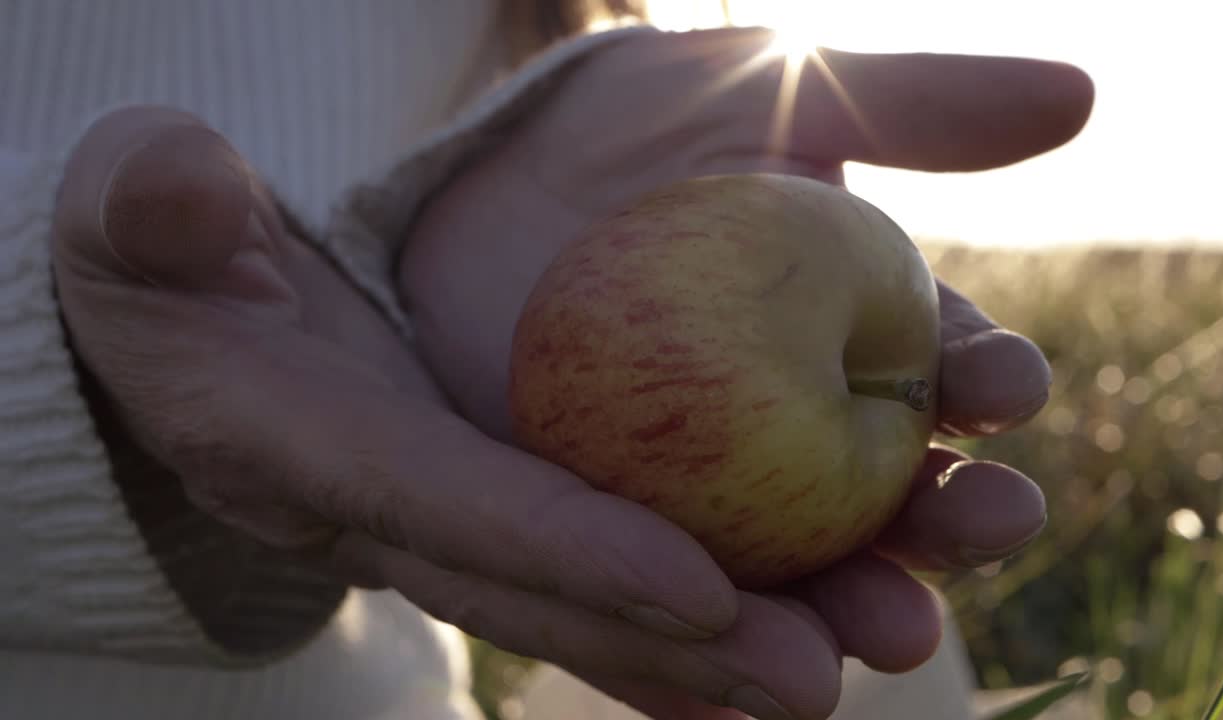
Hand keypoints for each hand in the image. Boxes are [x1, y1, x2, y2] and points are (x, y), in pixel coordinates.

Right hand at [52, 107, 837, 719]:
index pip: (448, 504)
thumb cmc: (148, 267)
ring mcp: (429, 525)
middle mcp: (376, 513)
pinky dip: (649, 630)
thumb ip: (151, 207)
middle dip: (672, 642)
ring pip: (571, 599)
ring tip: (826, 676)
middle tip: (816, 681)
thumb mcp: (130, 213)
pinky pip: (568, 578)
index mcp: (301, 442)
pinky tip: (744, 667)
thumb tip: (182, 198)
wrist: (166, 343)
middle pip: (539, 588)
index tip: (701, 586)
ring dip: (696, 652)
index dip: (566, 549)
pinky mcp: (465, 513)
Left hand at [400, 27, 1091, 717]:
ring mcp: (706, 502)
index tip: (1007, 382)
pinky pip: (645, 619)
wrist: (481, 173)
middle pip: (885, 505)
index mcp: (859, 342)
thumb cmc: (634, 124)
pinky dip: (680, 664)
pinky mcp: (603, 544)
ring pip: (781, 584)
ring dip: (819, 626)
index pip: (945, 372)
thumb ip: (913, 105)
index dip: (988, 380)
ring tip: (842, 656)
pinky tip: (712, 702)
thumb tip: (1084, 93)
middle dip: (938, 531)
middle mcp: (801, 437)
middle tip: (981, 529)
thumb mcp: (766, 91)